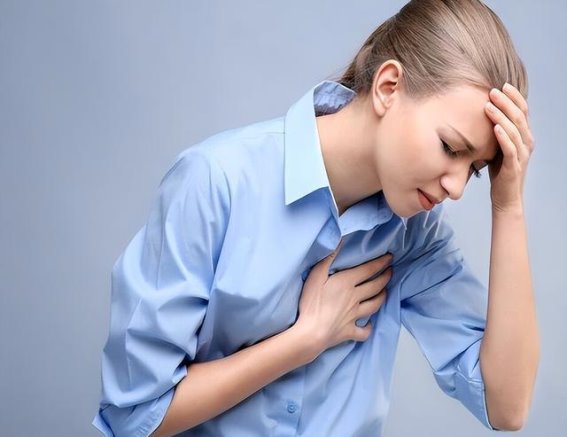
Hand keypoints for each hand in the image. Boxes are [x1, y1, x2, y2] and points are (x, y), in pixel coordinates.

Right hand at [295, 243, 392, 355]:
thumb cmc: (311, 302)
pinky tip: (369, 324)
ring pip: (374, 305)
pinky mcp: (350, 331)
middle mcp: (355, 298)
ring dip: (382, 297)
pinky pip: (364, 331)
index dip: (381, 263)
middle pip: (376, 286)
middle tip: (390, 271)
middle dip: (385, 277)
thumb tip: (341, 242)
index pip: (369, 270)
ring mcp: (355, 315)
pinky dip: (368, 328)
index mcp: (347, 283)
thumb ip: (328, 258)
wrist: (311, 332)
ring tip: (385, 292)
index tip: (390, 258)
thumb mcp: (315, 275)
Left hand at [484, 83, 534, 213]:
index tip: (502, 85)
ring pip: (514, 130)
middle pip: (519, 117)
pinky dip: (503, 137)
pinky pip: (510, 149)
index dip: (514, 97)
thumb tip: (484, 115)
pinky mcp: (514, 167)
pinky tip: (495, 127)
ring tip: (489, 105)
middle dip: (506, 102)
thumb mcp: (498, 147)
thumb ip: (497, 133)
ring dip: (501, 116)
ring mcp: (522, 155)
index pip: (522, 111)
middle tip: (492, 91)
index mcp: (524, 136)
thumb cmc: (500, 171)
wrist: (506, 198)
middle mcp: (527, 143)